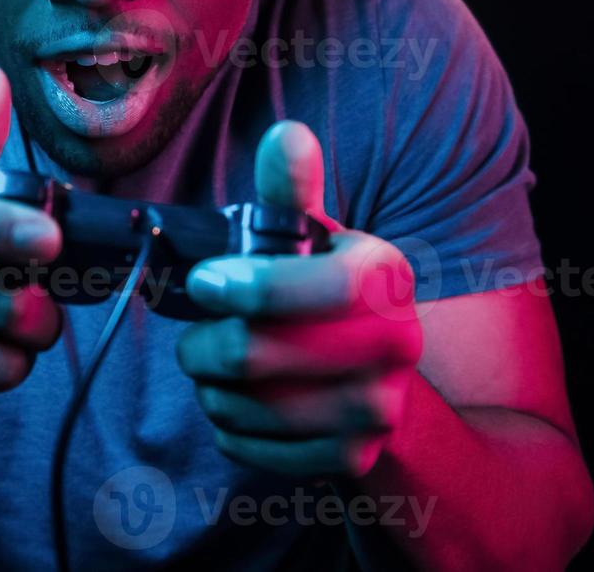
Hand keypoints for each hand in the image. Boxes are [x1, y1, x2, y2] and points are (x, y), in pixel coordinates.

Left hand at [175, 121, 423, 478]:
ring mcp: (376, 409)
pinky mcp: (350, 458)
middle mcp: (396, 344)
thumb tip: (286, 135)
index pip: (313, 287)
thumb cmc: (327, 299)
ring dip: (211, 387)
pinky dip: (227, 425)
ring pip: (242, 403)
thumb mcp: (314, 240)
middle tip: (197, 336)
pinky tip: (241, 401)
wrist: (385, 386)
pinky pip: (247, 445)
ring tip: (221, 368)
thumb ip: (291, 191)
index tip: (204, 282)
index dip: (244, 288)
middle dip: (202, 344)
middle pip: (255, 353)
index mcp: (385, 277)